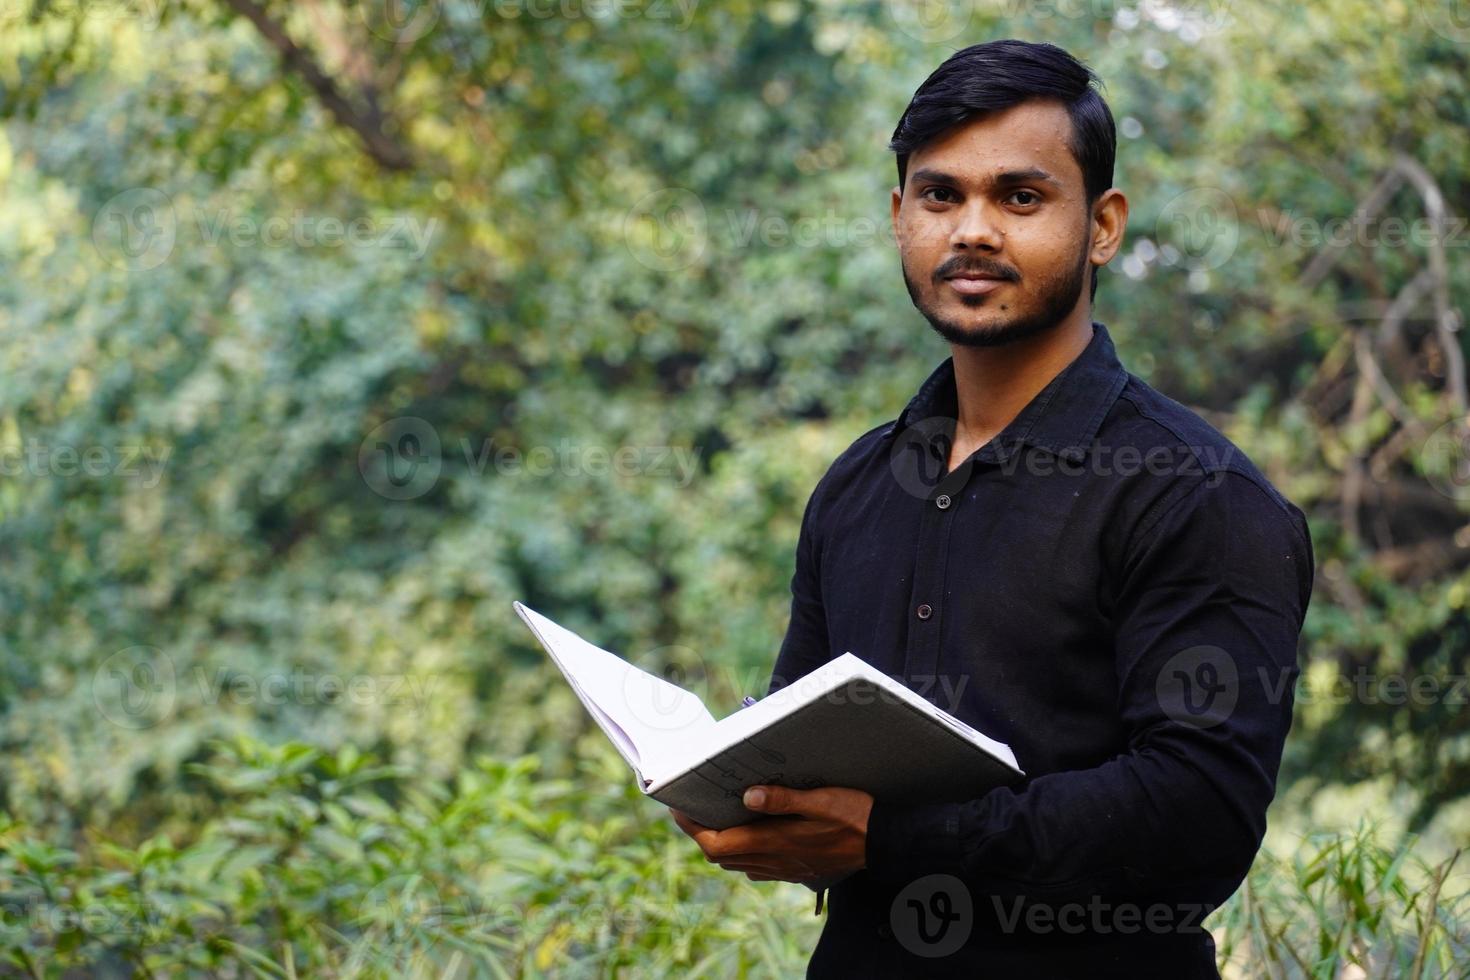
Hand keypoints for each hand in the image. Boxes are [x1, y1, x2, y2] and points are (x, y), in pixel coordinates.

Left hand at [668, 785, 872, 883]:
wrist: (883, 843)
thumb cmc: (854, 816)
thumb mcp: (820, 799)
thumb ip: (783, 799)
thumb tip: (746, 797)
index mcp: (774, 843)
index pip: (717, 845)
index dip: (692, 829)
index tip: (679, 809)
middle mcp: (773, 861)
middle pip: (721, 856)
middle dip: (701, 834)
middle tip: (693, 809)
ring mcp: (783, 869)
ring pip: (737, 863)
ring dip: (720, 844)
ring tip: (715, 818)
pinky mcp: (794, 869)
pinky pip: (756, 867)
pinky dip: (742, 852)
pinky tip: (749, 834)